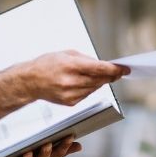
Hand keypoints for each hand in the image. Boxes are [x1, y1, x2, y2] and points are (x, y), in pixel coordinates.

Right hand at [0, 50, 128, 118]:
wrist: (29, 82)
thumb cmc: (46, 64)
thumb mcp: (66, 53)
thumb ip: (86, 59)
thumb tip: (103, 64)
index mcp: (70, 66)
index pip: (99, 68)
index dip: (115, 69)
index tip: (125, 69)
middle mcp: (71, 81)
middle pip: (100, 80)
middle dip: (111, 75)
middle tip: (119, 71)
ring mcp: (71, 94)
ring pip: (95, 88)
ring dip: (100, 81)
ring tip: (99, 75)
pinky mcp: (70, 103)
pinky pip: (87, 94)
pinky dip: (90, 88)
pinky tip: (84, 82)